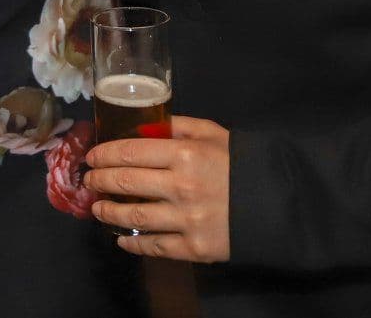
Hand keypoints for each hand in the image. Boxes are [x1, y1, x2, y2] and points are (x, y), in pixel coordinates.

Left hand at [83, 115, 231, 261]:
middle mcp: (181, 187)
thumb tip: (145, 123)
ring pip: (134, 216)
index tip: (92, 157)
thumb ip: (179, 127)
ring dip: (109, 212)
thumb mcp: (214, 134)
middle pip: (125, 183)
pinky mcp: (195, 247)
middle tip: (89, 182)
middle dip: (100, 181)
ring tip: (97, 208)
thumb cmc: (243, 164)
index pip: (129, 152)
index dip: (104, 154)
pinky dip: (134, 244)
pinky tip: (122, 239)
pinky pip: (156, 247)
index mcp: (185, 155)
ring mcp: (187, 219)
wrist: (281, 204)